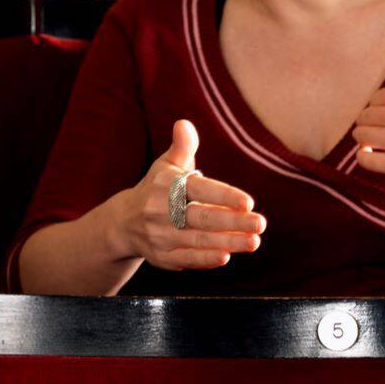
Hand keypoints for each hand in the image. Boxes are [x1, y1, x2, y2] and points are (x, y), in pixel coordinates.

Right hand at [113, 119, 266, 270]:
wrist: (124, 222)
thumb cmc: (156, 189)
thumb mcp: (166, 166)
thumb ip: (182, 147)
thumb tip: (184, 124)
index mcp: (167, 185)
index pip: (198, 190)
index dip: (223, 196)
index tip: (248, 202)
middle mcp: (161, 211)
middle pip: (201, 217)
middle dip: (232, 222)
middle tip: (260, 223)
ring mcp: (160, 235)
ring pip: (198, 239)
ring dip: (228, 242)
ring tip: (254, 241)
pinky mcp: (161, 256)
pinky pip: (186, 258)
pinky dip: (206, 259)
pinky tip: (226, 256)